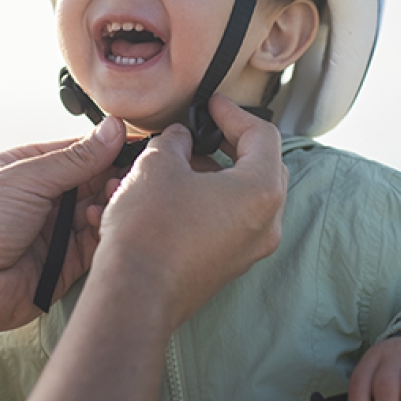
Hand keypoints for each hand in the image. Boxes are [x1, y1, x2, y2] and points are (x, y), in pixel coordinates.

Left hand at [0, 117, 125, 342]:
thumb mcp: (26, 178)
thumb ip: (75, 158)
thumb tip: (113, 129)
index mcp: (31, 168)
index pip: (80, 151)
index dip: (109, 148)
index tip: (138, 145)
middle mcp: (46, 198)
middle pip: (95, 181)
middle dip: (114, 176)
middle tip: (132, 175)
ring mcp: (56, 230)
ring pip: (100, 211)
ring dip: (111, 203)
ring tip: (115, 197)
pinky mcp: (65, 264)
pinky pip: (96, 244)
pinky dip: (104, 231)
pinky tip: (102, 221)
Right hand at [92, 95, 286, 331]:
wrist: (133, 295)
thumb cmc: (150, 231)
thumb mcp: (158, 165)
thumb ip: (175, 141)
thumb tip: (179, 139)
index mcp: (261, 191)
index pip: (262, 136)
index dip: (233, 112)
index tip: (211, 105)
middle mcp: (266, 223)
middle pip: (258, 168)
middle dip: (226, 145)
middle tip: (200, 132)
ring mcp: (249, 249)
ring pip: (239, 197)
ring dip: (210, 175)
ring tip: (174, 163)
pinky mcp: (227, 266)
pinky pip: (225, 222)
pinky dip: (203, 202)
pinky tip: (169, 194)